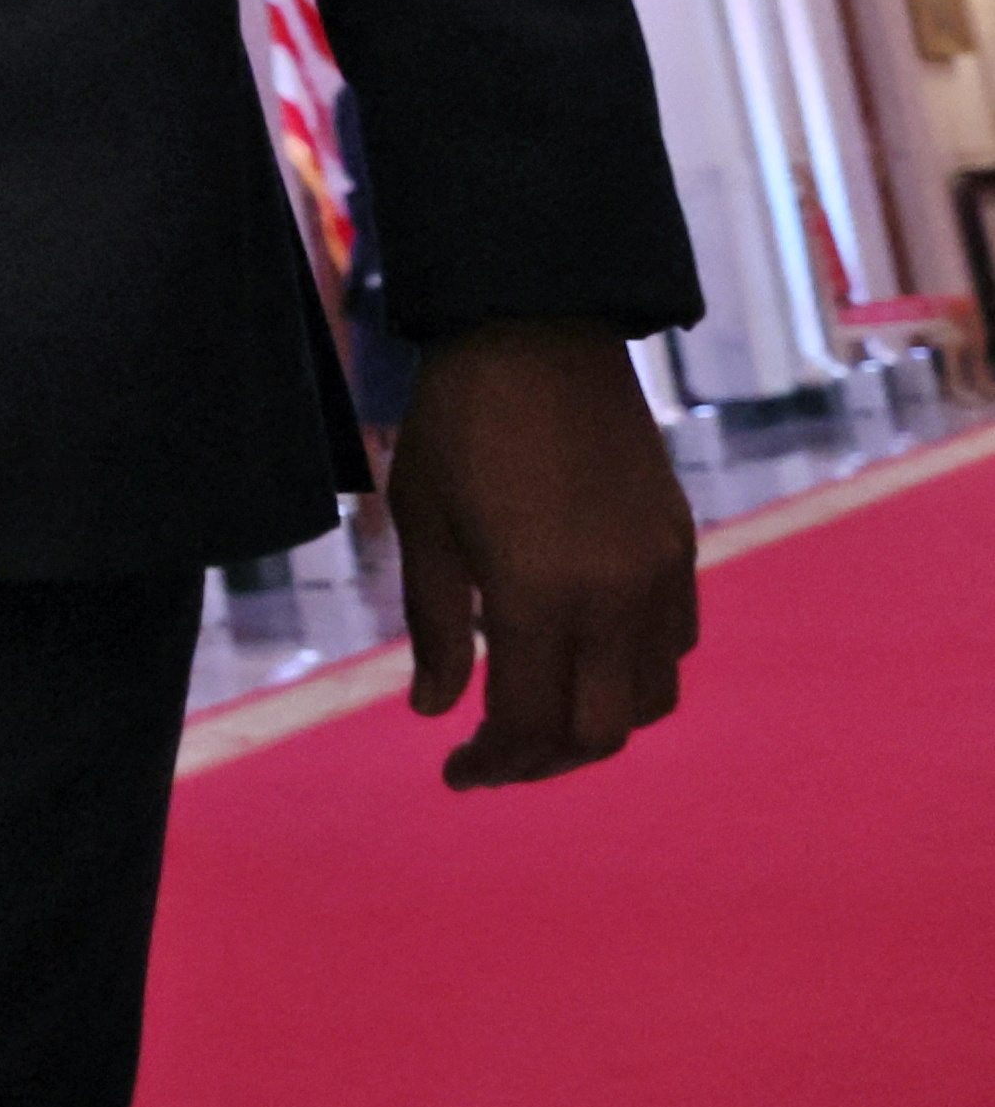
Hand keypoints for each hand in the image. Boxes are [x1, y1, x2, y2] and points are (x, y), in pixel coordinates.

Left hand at [387, 320, 695, 790]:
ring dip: (596, 722)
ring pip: (652, 696)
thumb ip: (435, 627)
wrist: (538, 332)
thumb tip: (433, 710)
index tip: (454, 774)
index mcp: (540, 597)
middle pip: (602, 731)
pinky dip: (635, 671)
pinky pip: (677, 641)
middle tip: (490, 760)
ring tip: (535, 716)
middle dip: (545, 761)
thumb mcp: (425, 526)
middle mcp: (616, 597)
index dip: (492, 765)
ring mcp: (660, 572)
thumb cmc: (460, 423)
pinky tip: (581, 656)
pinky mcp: (680, 545)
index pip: (529, 724)